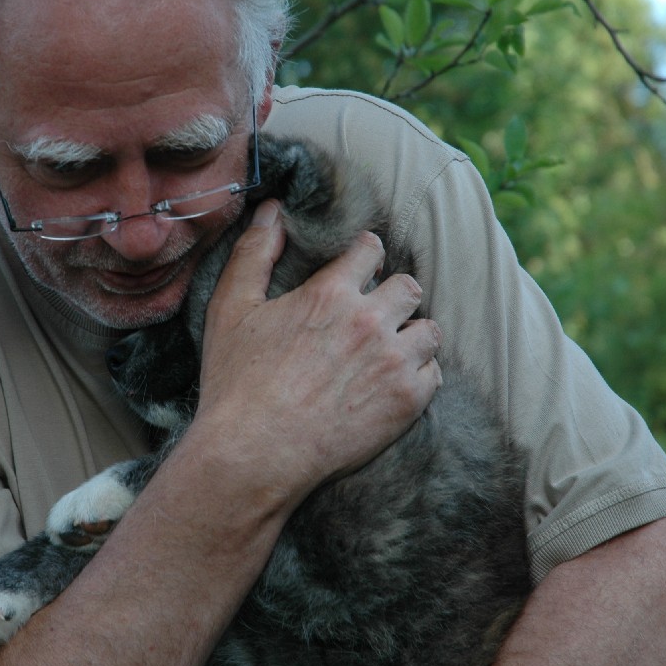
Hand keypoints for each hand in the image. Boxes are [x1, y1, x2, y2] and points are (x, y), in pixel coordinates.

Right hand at [193, 200, 442, 504]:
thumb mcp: (231, 308)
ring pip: (430, 329)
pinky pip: (435, 373)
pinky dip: (419, 374)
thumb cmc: (237, 382)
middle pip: (409, 286)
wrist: (255, 455)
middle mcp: (370, 320)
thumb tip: (272, 210)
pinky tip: (394, 383)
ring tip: (388, 351)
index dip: (365, 256)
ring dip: (411, 335)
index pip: (371, 249)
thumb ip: (254, 253)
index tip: (360, 269)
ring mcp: (393, 362)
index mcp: (331, 293)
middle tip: (374, 315)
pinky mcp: (407, 402)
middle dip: (394, 295)